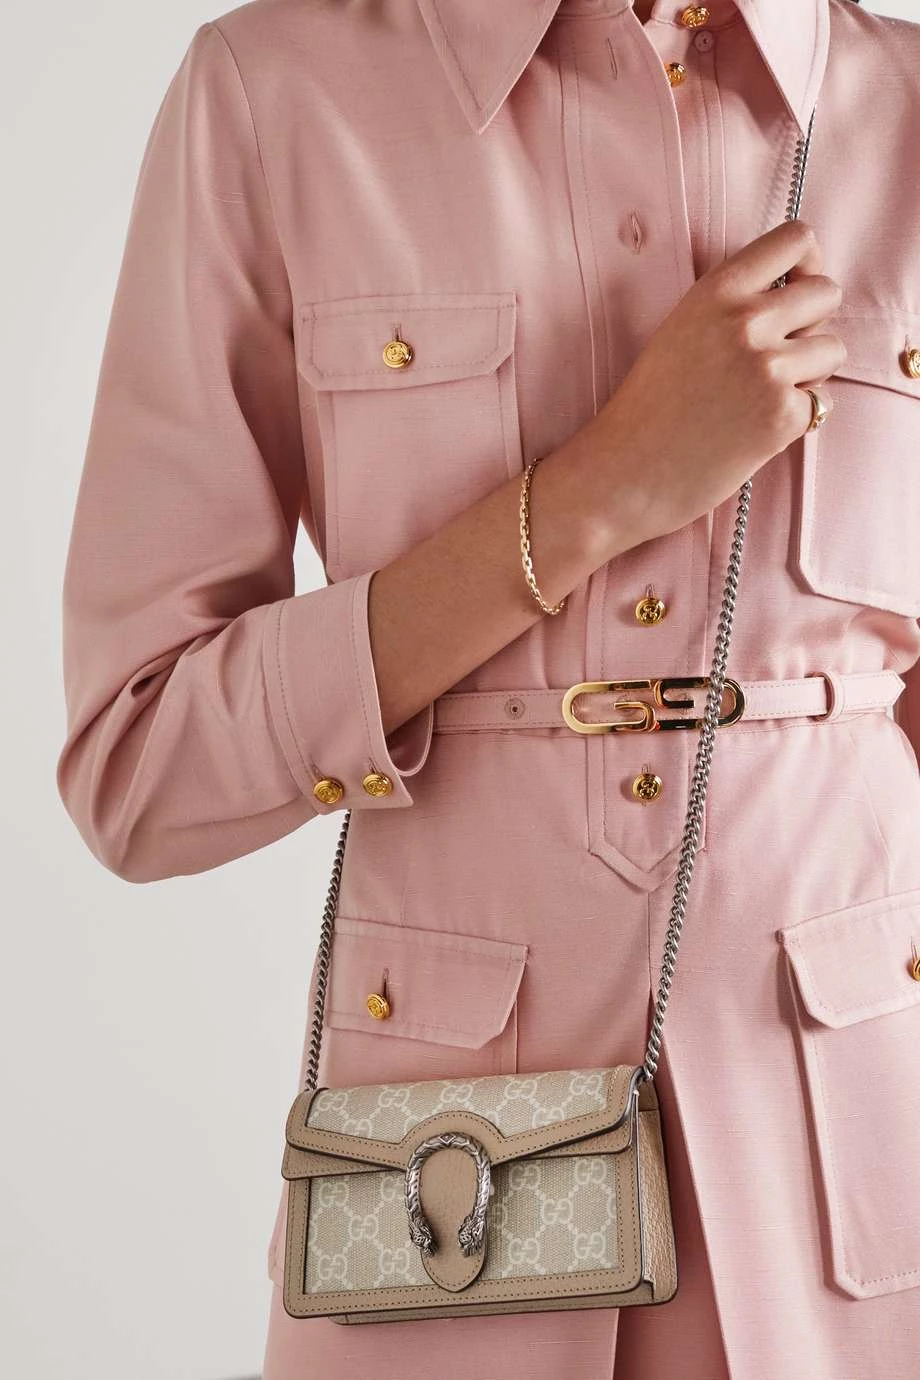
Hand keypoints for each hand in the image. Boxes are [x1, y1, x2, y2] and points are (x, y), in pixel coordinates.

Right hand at [569, 219, 846, 549]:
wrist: (623, 473)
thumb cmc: (648, 407)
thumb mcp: (681, 330)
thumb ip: (734, 304)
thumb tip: (800, 292)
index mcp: (716, 291)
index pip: (796, 239)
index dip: (807, 263)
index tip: (795, 288)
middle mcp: (746, 321)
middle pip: (826, 292)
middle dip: (812, 322)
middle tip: (778, 353)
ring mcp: (767, 369)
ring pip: (832, 349)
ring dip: (809, 372)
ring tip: (761, 395)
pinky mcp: (782, 416)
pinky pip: (821, 401)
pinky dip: (796, 416)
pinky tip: (755, 429)